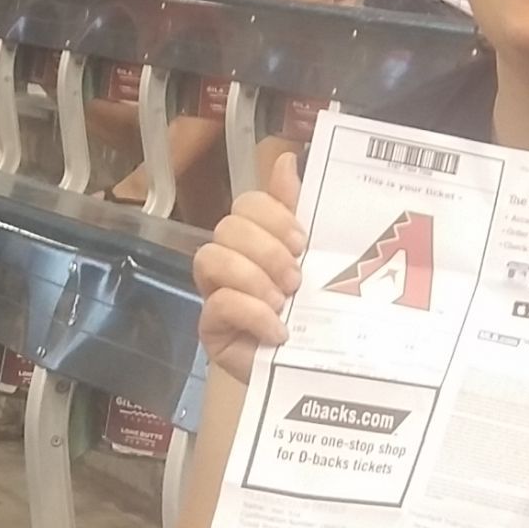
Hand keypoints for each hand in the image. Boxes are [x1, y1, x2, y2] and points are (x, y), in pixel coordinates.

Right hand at [192, 150, 303, 381]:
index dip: (272, 214)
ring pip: (210, 257)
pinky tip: (277, 329)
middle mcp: (232, 259)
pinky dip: (252, 314)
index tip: (302, 241)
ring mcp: (216, 292)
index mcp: (260, 238)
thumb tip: (287, 158)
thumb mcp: (317, 259)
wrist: (311, 369)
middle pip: (227, 227)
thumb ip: (299, 211)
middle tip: (296, 277)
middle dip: (265, 248)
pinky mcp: (211, 328)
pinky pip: (217, 305)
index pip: (248, 203)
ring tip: (284, 301)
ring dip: (253, 277)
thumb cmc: (313, 312)